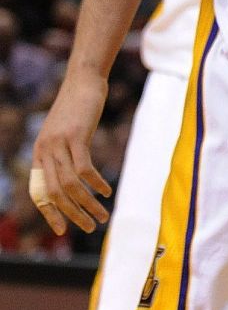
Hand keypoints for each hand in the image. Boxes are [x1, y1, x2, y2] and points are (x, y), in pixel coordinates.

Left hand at [31, 69, 111, 234]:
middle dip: (72, 214)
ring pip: (70, 184)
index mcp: (40, 153)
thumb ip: (63, 153)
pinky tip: (106, 191)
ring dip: (87, 204)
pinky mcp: (76, 135)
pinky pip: (84, 168)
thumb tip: (72, 176)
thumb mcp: (64, 132)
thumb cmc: (77, 107)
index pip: (39, 193)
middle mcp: (46, 150)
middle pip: (55, 193)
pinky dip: (95, 183)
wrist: (83, 79)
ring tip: (102, 215)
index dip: (49, 214)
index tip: (62, 231)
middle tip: (90, 226)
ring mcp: (59, 143)